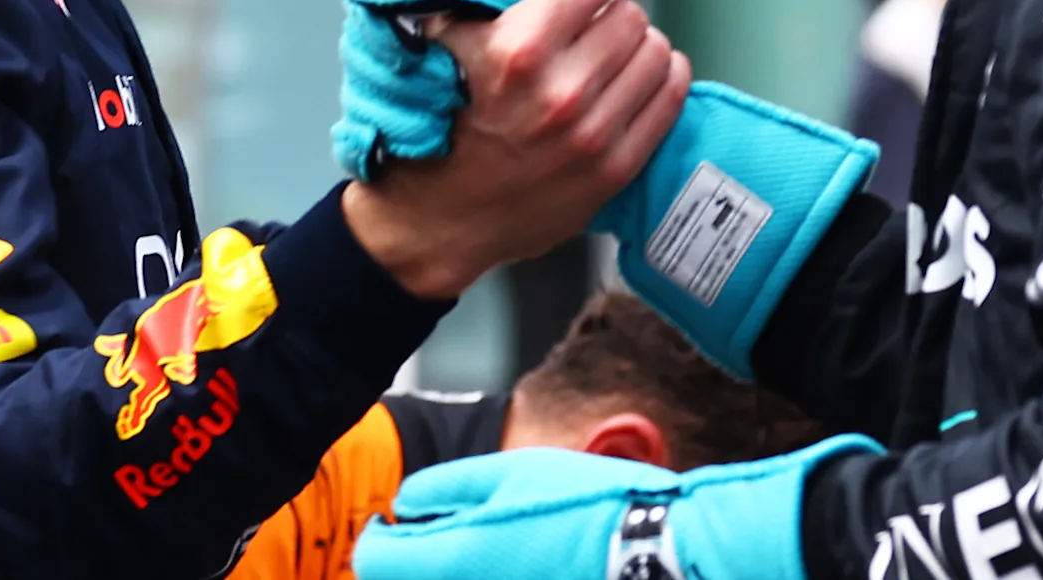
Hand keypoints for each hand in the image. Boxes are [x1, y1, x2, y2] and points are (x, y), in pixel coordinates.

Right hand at [343, 0, 688, 299]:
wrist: (435, 216)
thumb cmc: (434, 107)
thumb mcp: (439, 24)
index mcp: (518, 46)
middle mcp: (560, 92)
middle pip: (632, 15)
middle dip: (615, 12)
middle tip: (593, 27)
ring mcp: (591, 135)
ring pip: (658, 53)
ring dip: (640, 47)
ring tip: (610, 57)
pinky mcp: (614, 170)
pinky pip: (671, 98)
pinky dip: (664, 80)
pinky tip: (635, 81)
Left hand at [357, 438, 869, 579]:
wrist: (666, 556)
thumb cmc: (594, 509)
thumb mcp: (516, 473)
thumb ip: (448, 489)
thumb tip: (404, 504)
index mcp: (455, 560)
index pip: (376, 561)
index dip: (379, 541)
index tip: (393, 528)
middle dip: (418, 563)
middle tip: (443, 538)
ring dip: (461, 572)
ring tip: (502, 549)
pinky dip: (501, 579)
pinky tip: (527, 566)